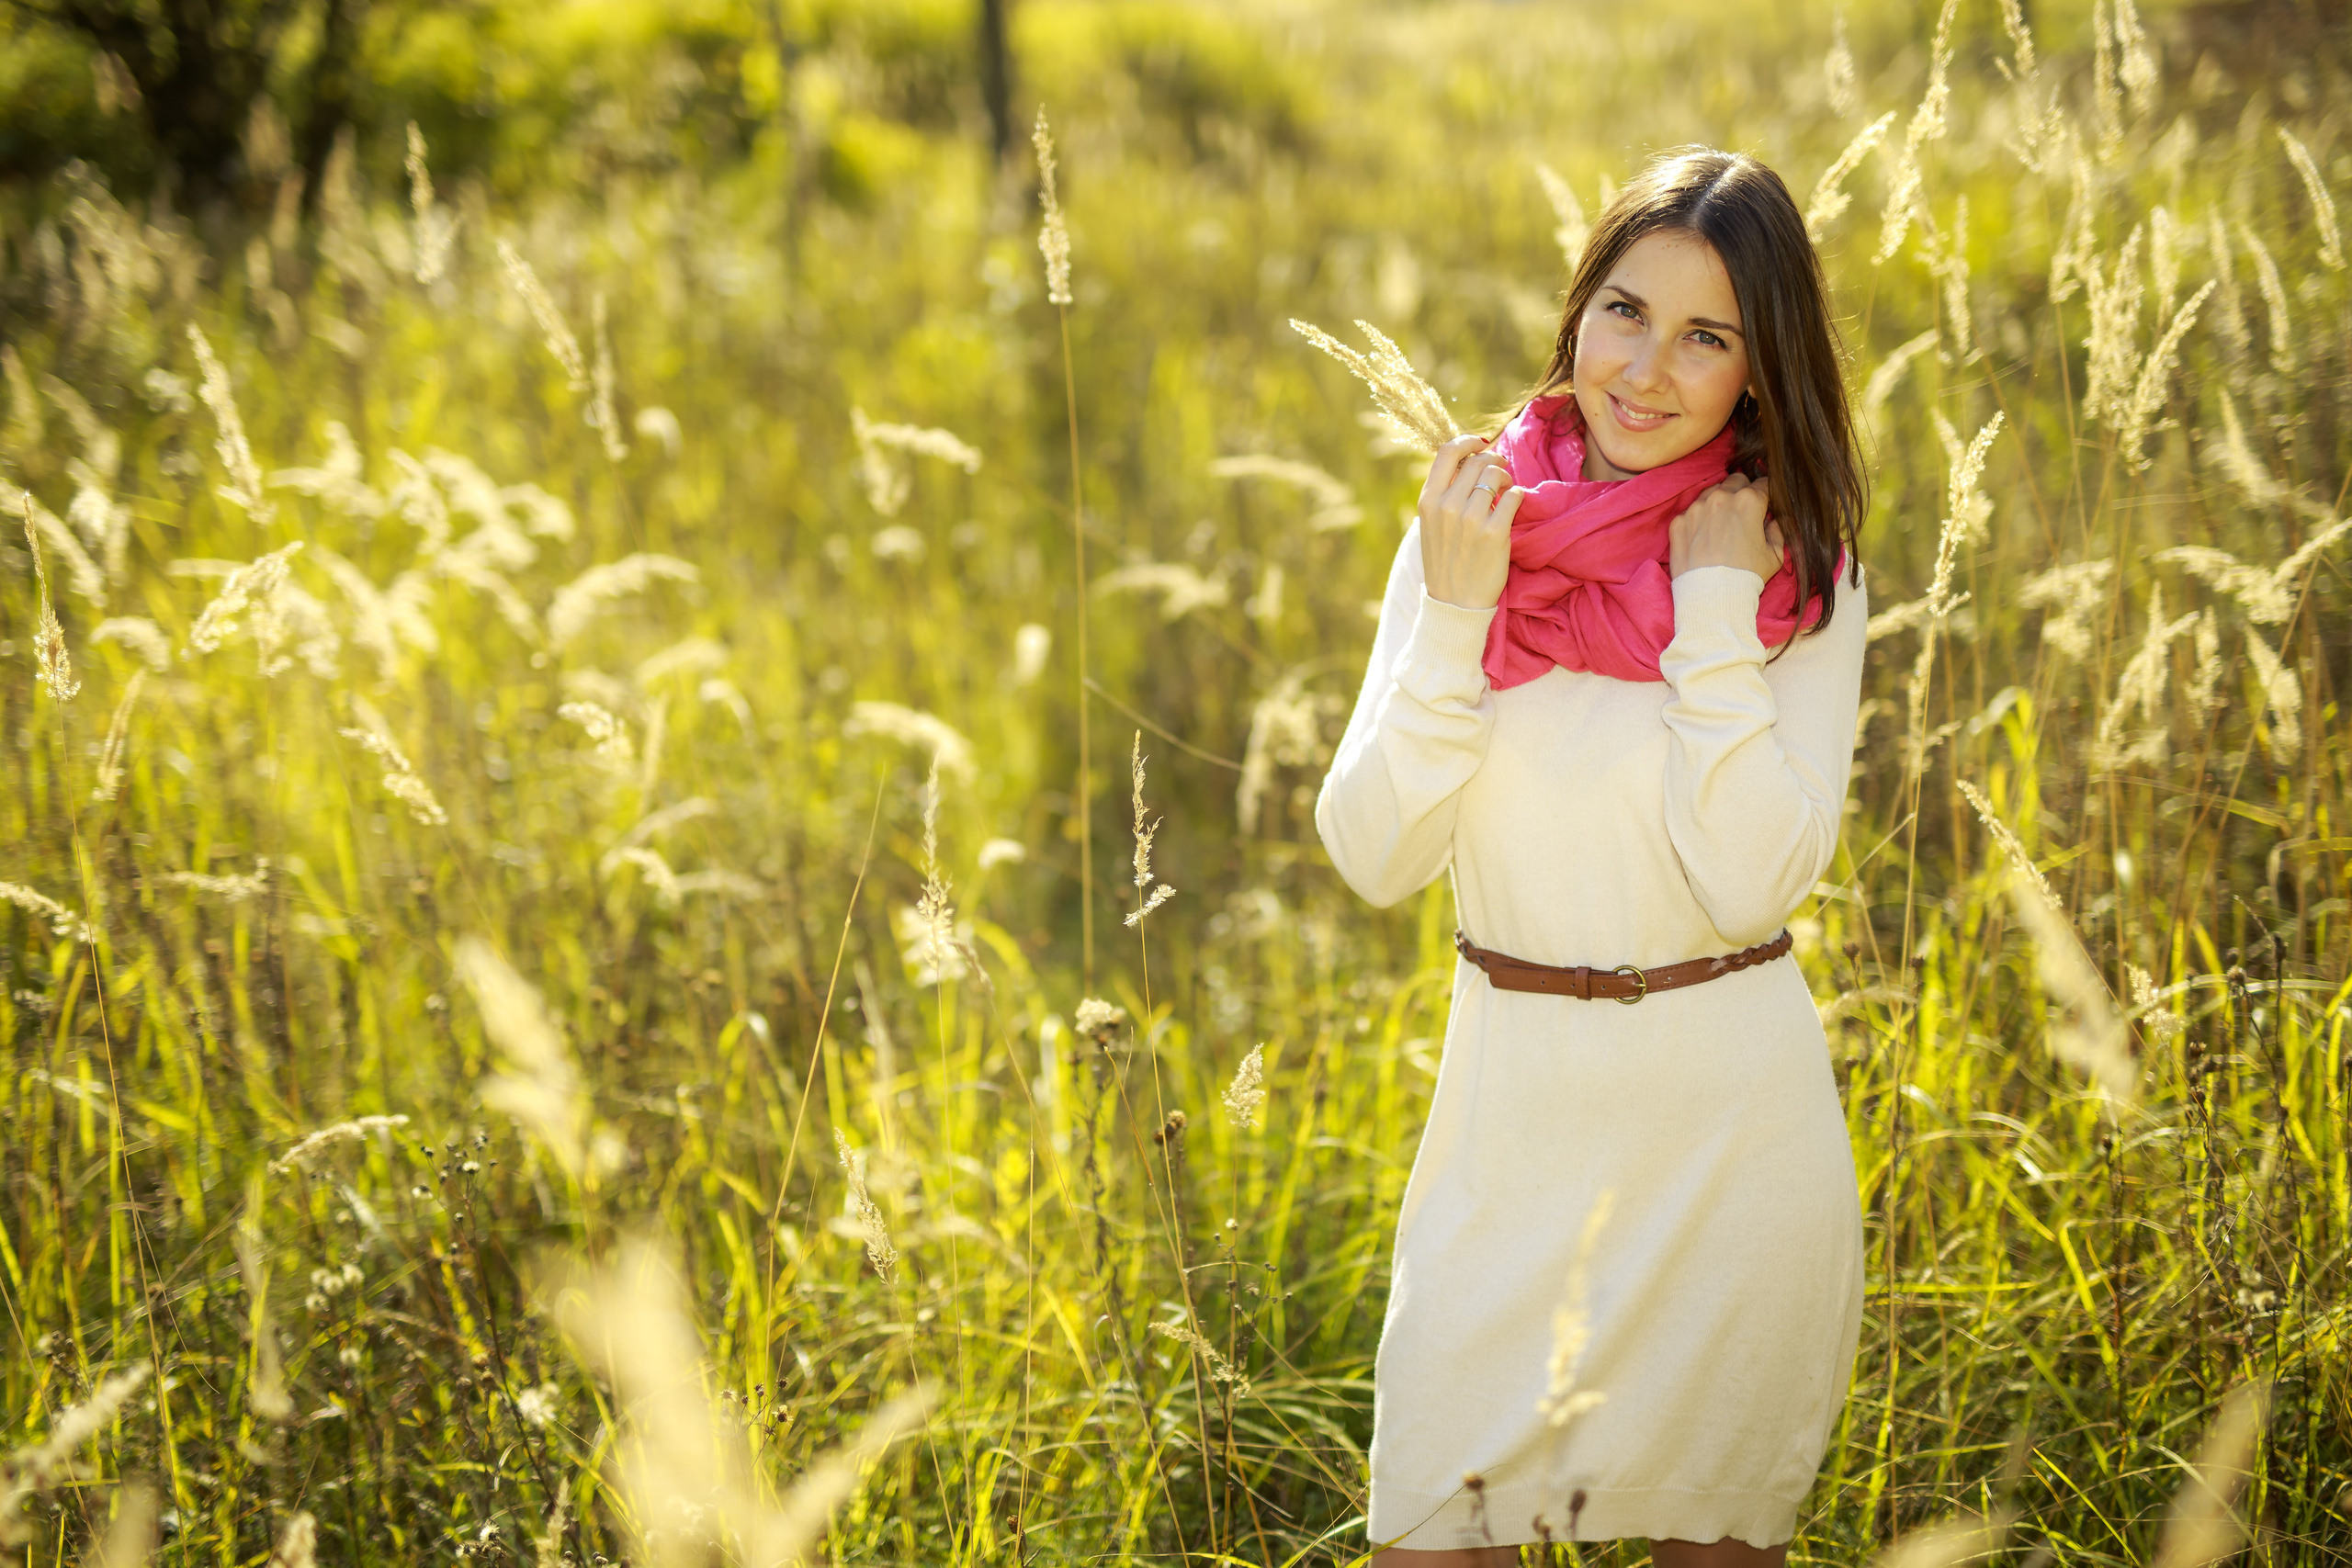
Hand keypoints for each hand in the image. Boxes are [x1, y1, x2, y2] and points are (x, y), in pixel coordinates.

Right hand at [1417, 433, 1522, 609]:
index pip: (1447, 452)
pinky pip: (1515, 495)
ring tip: (1505, 492)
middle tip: (1500, 473)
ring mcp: (1471, 519)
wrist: (1455, 603)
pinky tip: (1513, 507)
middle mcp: (1447, 506)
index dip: (1468, 441)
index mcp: (1428, 501)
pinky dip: (1518, 496)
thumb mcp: (1431, 525)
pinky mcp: (1495, 533)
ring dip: (1506, 478)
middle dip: (1493, 461)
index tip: (1481, 444)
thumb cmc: (1446, 562)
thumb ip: (1443, 494)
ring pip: (1496, 474)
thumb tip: (1469, 460)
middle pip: (1477, 460)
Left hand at [1668, 474, 1784, 582]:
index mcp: (1749, 501)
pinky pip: (1690, 511)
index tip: (1765, 503)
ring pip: (1711, 492)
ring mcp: (1696, 508)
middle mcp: (1721, 498)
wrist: (1712, 597)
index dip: (1766, 493)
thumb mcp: (1775, 555)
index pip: (1763, 483)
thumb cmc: (1747, 576)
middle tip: (1743, 511)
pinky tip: (1703, 537)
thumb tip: (1776, 520)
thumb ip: (1778, 530)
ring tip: (1721, 525)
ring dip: (1718, 502)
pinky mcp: (1678, 522)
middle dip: (1741, 491)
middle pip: (1735, 480)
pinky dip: (1698, 519)